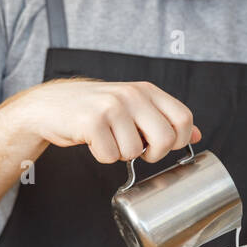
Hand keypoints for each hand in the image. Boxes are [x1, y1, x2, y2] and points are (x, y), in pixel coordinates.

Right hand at [24, 79, 201, 163]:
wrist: (49, 104)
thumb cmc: (93, 108)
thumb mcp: (132, 105)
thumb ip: (163, 117)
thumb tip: (197, 136)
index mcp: (145, 90)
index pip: (183, 118)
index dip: (178, 140)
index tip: (160, 145)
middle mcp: (131, 95)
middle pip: (165, 139)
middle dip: (152, 154)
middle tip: (136, 150)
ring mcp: (111, 107)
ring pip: (134, 152)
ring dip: (120, 154)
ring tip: (107, 139)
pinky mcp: (91, 123)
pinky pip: (109, 156)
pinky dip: (101, 156)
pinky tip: (93, 141)